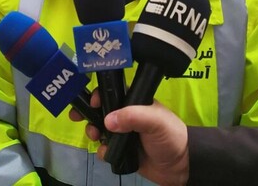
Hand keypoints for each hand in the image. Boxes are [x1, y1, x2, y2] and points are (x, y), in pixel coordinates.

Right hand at [70, 91, 188, 185]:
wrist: (181, 166)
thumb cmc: (170, 135)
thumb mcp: (155, 121)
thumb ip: (132, 117)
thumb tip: (108, 120)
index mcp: (134, 102)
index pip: (112, 92)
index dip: (99, 94)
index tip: (91, 101)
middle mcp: (126, 116)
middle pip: (101, 110)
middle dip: (88, 113)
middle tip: (77, 118)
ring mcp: (123, 134)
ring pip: (100, 129)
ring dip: (93, 131)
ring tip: (95, 136)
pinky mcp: (122, 151)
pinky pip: (105, 149)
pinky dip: (102, 151)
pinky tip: (107, 152)